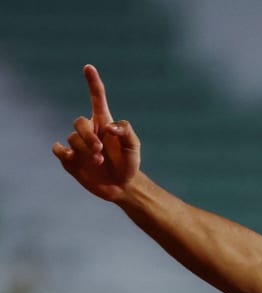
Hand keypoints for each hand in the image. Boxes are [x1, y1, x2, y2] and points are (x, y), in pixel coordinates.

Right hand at [52, 64, 140, 201]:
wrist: (121, 186)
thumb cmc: (129, 164)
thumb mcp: (134, 147)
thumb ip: (126, 132)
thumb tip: (109, 127)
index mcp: (104, 123)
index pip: (97, 99)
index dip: (93, 83)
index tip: (89, 67)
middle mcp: (89, 131)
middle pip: (79, 122)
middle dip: (88, 136)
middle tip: (100, 151)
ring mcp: (78, 145)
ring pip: (72, 138)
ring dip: (85, 150)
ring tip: (99, 162)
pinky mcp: (69, 159)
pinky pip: (58, 149)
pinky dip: (63, 153)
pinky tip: (73, 159)